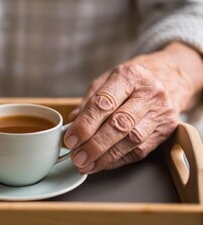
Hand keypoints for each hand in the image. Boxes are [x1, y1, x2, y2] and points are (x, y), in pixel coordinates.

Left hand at [64, 42, 202, 173]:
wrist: (171, 78)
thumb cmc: (132, 81)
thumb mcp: (108, 80)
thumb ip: (89, 100)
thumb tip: (73, 122)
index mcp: (129, 76)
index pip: (104, 103)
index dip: (85, 125)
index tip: (70, 139)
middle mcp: (148, 93)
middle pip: (119, 124)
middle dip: (94, 145)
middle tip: (77, 157)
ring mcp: (161, 112)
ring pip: (131, 140)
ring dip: (105, 157)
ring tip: (86, 165)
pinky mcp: (167, 130)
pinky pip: (140, 151)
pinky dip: (118, 160)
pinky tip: (102, 163)